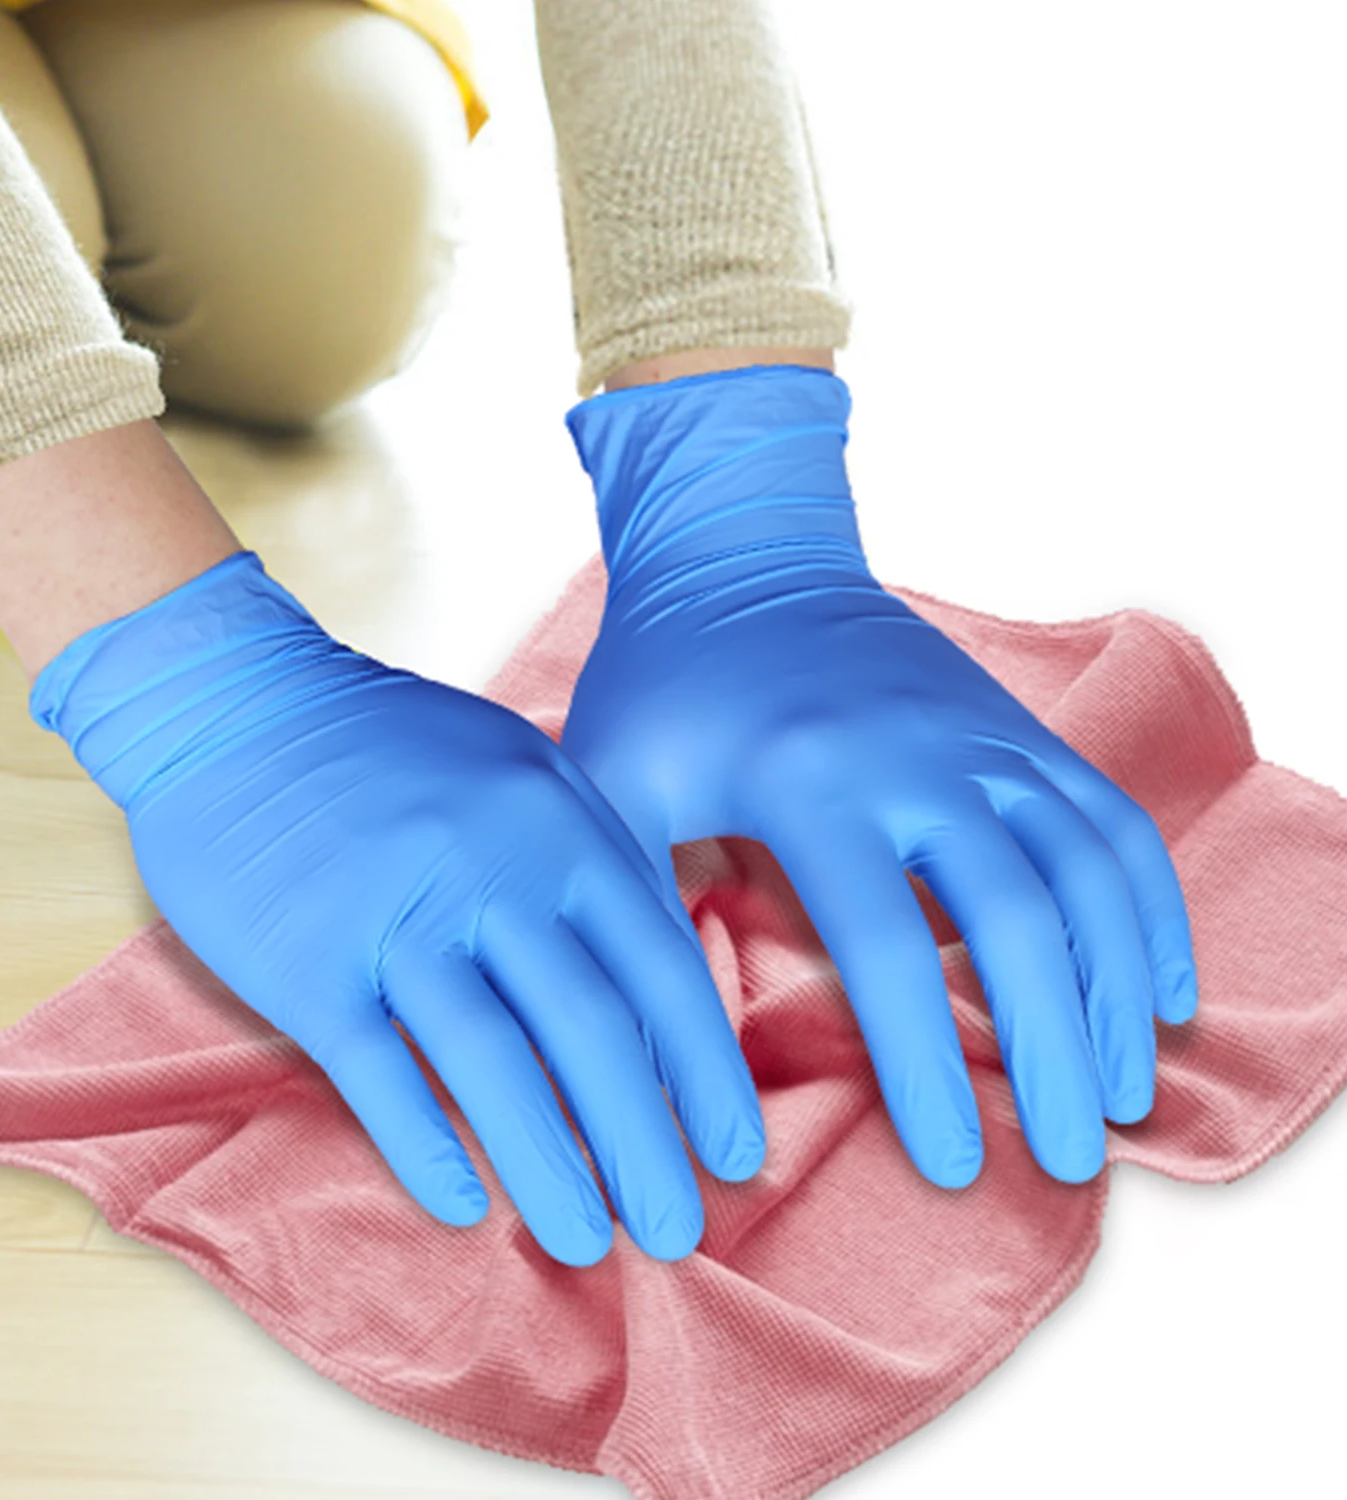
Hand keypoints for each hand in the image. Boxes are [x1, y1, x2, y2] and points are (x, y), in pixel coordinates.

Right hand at [31, 550, 765, 1264]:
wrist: (237, 704)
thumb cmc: (392, 746)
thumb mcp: (520, 767)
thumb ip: (593, 858)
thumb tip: (656, 980)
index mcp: (555, 825)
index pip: (658, 966)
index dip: (705, 1071)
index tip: (736, 1155)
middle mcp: (489, 871)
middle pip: (589, 1029)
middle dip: (643, 1143)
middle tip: (678, 1231)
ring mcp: (396, 916)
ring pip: (490, 1062)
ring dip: (545, 1166)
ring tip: (585, 1245)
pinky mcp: (308, 960)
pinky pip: (375, 1071)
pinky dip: (421, 1146)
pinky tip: (460, 1208)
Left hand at [559, 364, 1197, 1186]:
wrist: (737, 550)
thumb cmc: (662, 679)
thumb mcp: (608, 785)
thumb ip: (630, 910)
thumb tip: (643, 1058)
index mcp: (806, 775)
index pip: (885, 943)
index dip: (926, 1064)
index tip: (954, 1164)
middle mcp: (915, 750)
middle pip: (1017, 914)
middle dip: (1050, 1048)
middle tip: (1068, 1158)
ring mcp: (978, 731)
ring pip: (1085, 869)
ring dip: (1116, 990)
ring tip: (1122, 1097)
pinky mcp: (1014, 725)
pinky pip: (1109, 819)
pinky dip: (1147, 908)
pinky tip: (1157, 989)